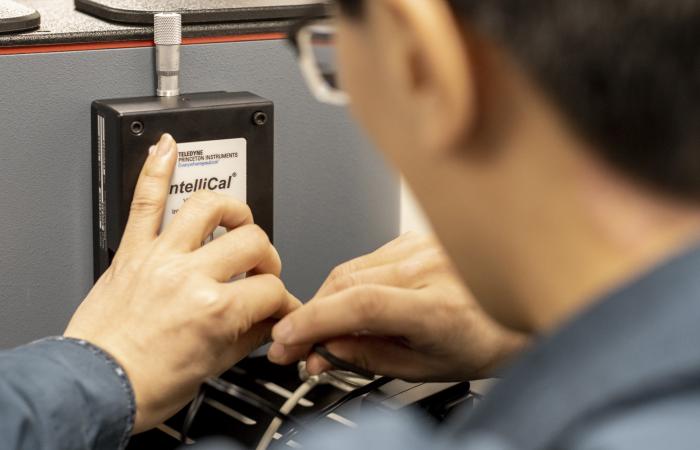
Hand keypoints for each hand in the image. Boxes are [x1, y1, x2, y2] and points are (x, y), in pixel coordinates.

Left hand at [65, 134, 299, 432]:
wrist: (94, 387)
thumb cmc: (144, 383)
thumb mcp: (213, 366)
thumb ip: (248, 335)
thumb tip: (268, 319)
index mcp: (216, 309)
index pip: (271, 290)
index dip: (284, 300)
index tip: (282, 306)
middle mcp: (190, 276)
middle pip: (251, 243)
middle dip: (268, 259)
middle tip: (263, 272)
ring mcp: (161, 257)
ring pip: (207, 207)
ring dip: (233, 210)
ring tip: (238, 220)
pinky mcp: (132, 251)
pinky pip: (144, 202)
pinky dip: (155, 170)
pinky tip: (166, 148)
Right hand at [268, 232, 527, 380]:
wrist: (524, 310)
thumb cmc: (488, 342)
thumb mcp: (428, 368)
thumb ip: (371, 357)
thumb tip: (325, 350)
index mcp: (439, 308)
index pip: (361, 305)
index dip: (315, 320)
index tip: (288, 339)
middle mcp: (431, 268)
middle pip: (347, 280)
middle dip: (310, 313)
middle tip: (293, 343)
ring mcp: (425, 248)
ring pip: (352, 266)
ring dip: (327, 297)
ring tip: (320, 328)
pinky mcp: (418, 240)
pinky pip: (368, 257)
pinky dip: (349, 281)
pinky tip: (348, 302)